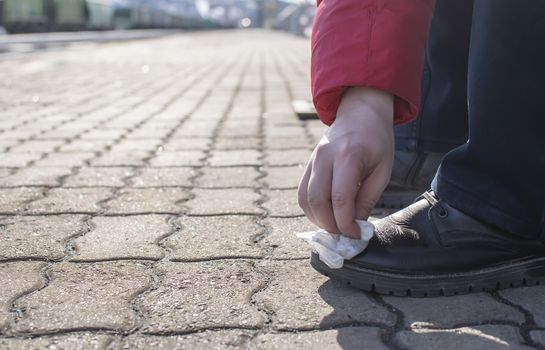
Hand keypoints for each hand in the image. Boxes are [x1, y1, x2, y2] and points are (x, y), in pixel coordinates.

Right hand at [298, 87, 394, 237]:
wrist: (360, 113)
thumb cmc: (377, 140)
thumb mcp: (383, 170)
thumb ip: (367, 198)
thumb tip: (355, 225)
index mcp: (348, 156)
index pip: (340, 199)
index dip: (346, 223)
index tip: (357, 234)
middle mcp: (325, 157)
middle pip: (317, 201)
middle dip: (330, 225)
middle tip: (345, 234)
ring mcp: (312, 160)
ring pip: (305, 199)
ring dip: (318, 219)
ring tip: (336, 226)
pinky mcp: (307, 165)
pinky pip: (302, 193)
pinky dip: (311, 209)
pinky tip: (326, 215)